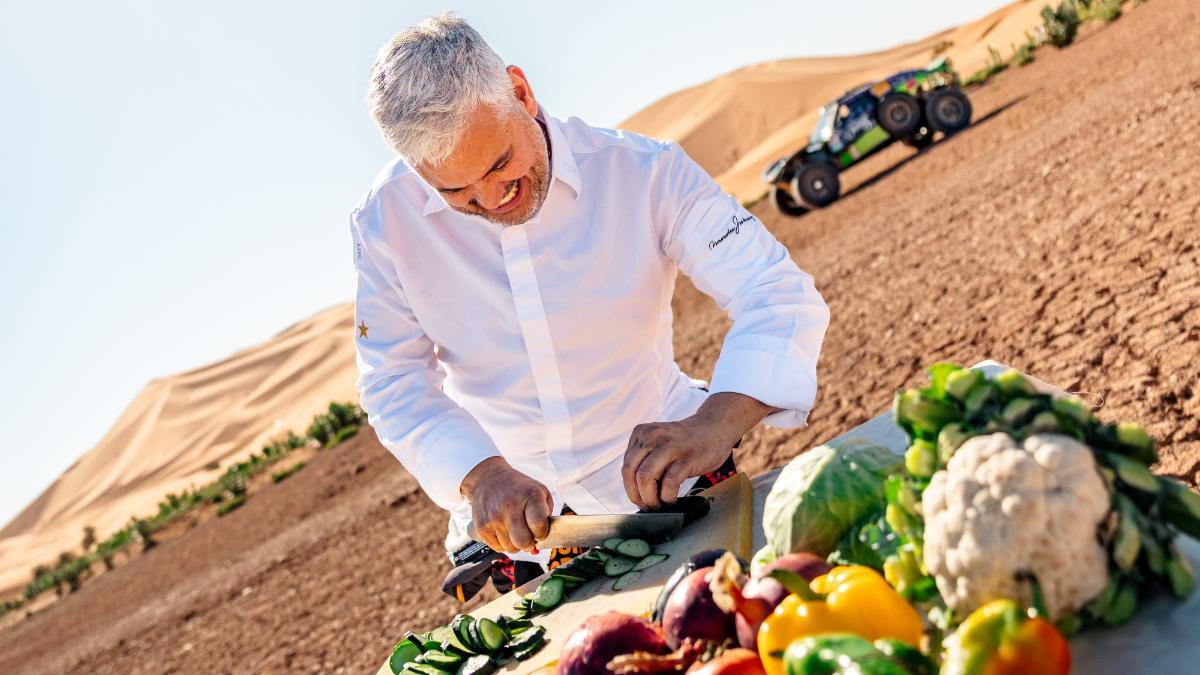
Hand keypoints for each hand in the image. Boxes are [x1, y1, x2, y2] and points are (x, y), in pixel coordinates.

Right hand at [460, 457, 551, 552]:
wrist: (487, 479)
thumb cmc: (518, 488)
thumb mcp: (539, 491)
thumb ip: (547, 514)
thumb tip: (544, 540)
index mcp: (529, 496)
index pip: (539, 525)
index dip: (542, 532)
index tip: (540, 529)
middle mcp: (510, 506)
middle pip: (523, 542)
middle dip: (529, 543)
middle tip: (528, 535)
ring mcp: (494, 518)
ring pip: (511, 548)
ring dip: (515, 543)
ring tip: (514, 529)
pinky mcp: (481, 527)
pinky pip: (498, 548)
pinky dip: (503, 543)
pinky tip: (503, 529)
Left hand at [622, 392, 777, 509]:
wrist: (715, 427)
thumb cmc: (686, 442)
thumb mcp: (659, 442)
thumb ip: (646, 459)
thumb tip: (636, 491)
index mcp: (642, 433)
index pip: (626, 466)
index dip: (630, 488)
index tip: (640, 500)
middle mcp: (652, 437)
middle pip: (630, 472)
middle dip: (636, 495)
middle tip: (648, 506)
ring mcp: (670, 447)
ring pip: (645, 477)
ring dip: (650, 498)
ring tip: (659, 504)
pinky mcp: (687, 458)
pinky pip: (669, 483)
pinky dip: (667, 497)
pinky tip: (672, 499)